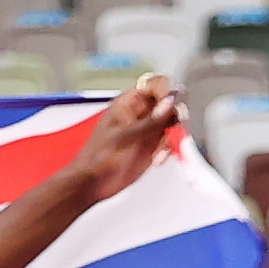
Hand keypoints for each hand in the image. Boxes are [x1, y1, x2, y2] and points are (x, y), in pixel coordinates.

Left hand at [68, 73, 182, 205]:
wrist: (93, 184)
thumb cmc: (98, 159)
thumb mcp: (123, 138)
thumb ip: (148, 122)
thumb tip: (169, 104)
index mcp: (128, 103)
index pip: (155, 83)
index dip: (167, 90)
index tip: (171, 104)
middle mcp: (141, 112)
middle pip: (171, 100)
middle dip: (176, 113)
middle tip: (172, 127)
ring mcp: (149, 128)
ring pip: (175, 120)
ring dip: (173, 134)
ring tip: (159, 151)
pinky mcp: (155, 144)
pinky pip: (172, 139)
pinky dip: (170, 148)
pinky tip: (158, 159)